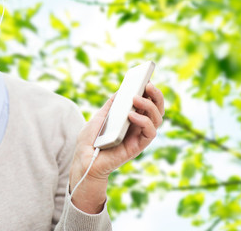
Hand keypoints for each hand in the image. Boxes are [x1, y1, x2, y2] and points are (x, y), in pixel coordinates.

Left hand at [69, 82, 164, 212]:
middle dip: (156, 95)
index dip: (150, 91)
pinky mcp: (137, 147)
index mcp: (130, 118)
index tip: (147, 78)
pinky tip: (131, 115)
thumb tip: (121, 90)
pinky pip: (150, 133)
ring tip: (136, 98)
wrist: (83, 160)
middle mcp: (138, 126)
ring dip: (150, 106)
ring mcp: (138, 136)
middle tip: (148, 84)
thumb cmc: (89, 141)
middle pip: (156, 109)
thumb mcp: (99, 117)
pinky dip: (144, 122)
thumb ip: (111, 105)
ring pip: (157, 119)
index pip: (147, 103)